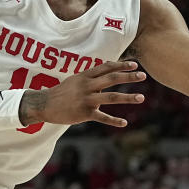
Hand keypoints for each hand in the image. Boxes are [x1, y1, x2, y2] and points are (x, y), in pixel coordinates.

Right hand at [19, 60, 145, 126]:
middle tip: (143, 76)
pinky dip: (114, 121)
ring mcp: (86, 99)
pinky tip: (124, 123)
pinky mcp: (84, 113)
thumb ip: (91, 76)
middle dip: (129, 77)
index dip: (121, 65)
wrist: (45, 105)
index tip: (134, 65)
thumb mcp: (76, 80)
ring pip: (111, 97)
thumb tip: (108, 72)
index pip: (106, 67)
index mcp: (85, 76)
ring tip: (141, 97)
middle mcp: (87, 86)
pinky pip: (102, 118)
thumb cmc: (62, 92)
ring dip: (128, 97)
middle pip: (112, 79)